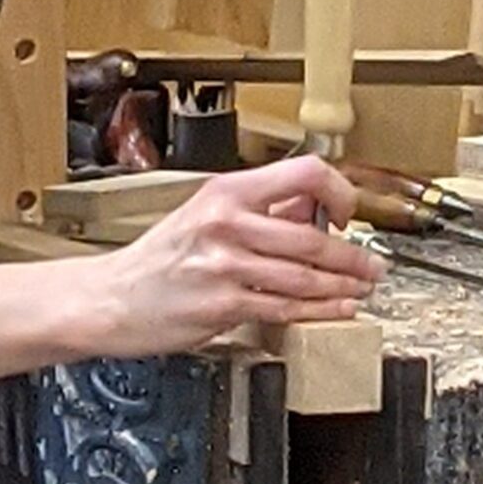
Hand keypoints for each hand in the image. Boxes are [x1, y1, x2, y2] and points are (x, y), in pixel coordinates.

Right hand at [95, 155, 383, 355]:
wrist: (110, 299)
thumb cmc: (157, 260)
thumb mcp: (205, 215)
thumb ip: (260, 210)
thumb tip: (314, 207)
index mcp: (226, 191)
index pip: (304, 173)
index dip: (338, 192)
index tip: (349, 212)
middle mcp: (226, 222)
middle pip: (312, 235)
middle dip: (353, 256)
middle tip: (371, 264)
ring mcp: (224, 265)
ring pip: (304, 276)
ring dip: (343, 285)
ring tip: (361, 287)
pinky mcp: (222, 304)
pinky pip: (285, 308)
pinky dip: (319, 310)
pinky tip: (337, 308)